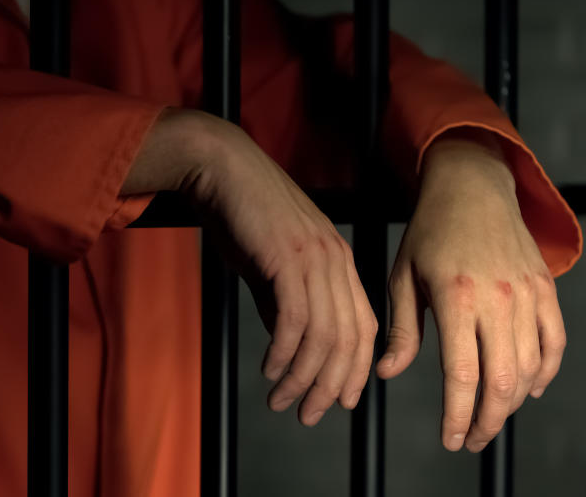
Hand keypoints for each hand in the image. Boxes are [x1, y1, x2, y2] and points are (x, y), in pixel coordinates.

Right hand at [125, 108, 377, 424]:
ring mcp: (315, 258)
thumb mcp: (271, 264)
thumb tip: (287, 344)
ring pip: (324, 335)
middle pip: (349, 340)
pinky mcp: (288, 257)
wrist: (221, 170)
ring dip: (304, 378)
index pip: (364, 328)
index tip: (340, 402)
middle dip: (331, 387)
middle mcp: (336, 262)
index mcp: (339, 263)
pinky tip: (270, 371)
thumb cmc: (243, 214)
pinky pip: (294, 318)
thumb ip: (282, 301)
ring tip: (283, 401)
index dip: (356, 371)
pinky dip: (284, 352)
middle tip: (308, 415)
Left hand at [376, 129, 566, 451]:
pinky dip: (545, 373)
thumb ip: (401, 330)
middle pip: (502, 380)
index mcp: (455, 297)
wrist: (472, 187)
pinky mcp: (545, 289)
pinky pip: (554, 343)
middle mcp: (497, 299)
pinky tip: (527, 390)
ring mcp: (527, 294)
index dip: (458, 415)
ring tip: (490, 418)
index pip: (462, 374)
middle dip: (487, 420)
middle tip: (471, 439)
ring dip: (513, 403)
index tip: (450, 440)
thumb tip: (387, 374)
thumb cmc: (429, 232)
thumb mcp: (403, 277)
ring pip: (530, 368)